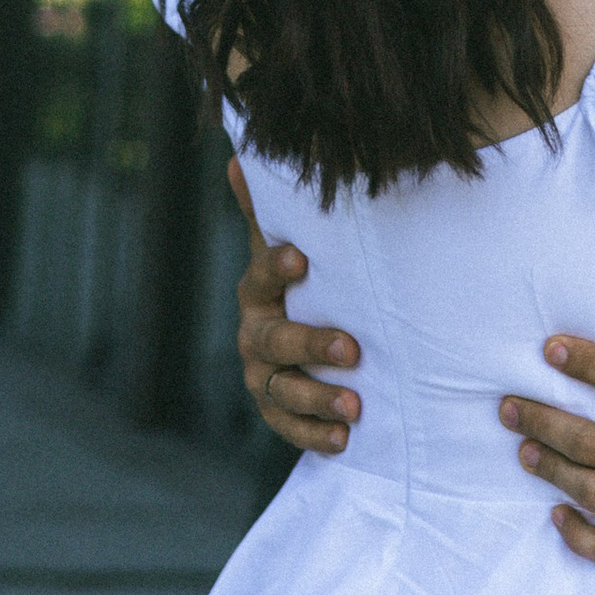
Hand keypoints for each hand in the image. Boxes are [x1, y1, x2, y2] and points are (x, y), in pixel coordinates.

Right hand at [230, 157, 357, 456]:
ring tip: (355, 406)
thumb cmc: (304, 282)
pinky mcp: (276, 411)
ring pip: (282, 389)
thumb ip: (272, 211)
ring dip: (317, 398)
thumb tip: (239, 155)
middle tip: (353, 348)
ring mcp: (263, 376)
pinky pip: (289, 427)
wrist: (300, 338)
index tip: (301, 259)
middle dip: (311, 344)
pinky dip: (314, 435)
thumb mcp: (288, 245)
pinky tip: (343, 439)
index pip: (261, 275)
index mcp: (258, 290)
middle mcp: (255, 333)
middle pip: (275, 340)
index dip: (276, 267)